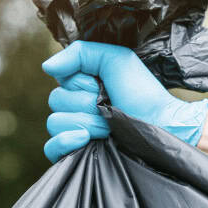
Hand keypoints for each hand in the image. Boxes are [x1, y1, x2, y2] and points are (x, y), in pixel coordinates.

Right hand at [41, 40, 207, 161]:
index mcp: (81, 87)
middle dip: (86, 104)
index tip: (102, 87)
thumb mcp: (116, 59)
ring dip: (86, 122)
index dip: (81, 83)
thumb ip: (80, 53)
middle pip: (55, 102)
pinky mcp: (76, 154)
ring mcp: (74, 132)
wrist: (161, 126)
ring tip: (110, 126)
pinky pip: (51, 149)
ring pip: (55, 123)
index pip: (59, 81)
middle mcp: (74, 108)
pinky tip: (84, 137)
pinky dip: (64, 141)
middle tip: (111, 107)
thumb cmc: (142, 93)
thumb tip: (46, 67)